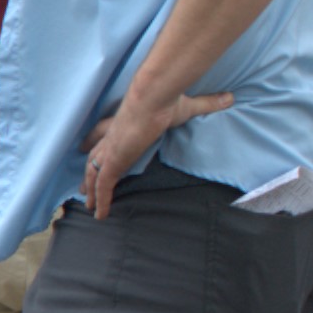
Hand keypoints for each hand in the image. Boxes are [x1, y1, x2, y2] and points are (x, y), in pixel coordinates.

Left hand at [78, 87, 237, 216]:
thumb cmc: (167, 100)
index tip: (83, 148)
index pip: (102, 132)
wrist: (153, 99)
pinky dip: (101, 200)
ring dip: (91, 190)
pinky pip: (103, 186)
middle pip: (93, 156)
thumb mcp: (189, 105)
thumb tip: (230, 98)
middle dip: (88, 172)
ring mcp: (110, 150)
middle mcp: (112, 136)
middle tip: (83, 186)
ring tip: (89, 206)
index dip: (93, 140)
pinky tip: (100, 215)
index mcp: (123, 121)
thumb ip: (207, 103)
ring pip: (93, 174)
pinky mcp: (113, 162)